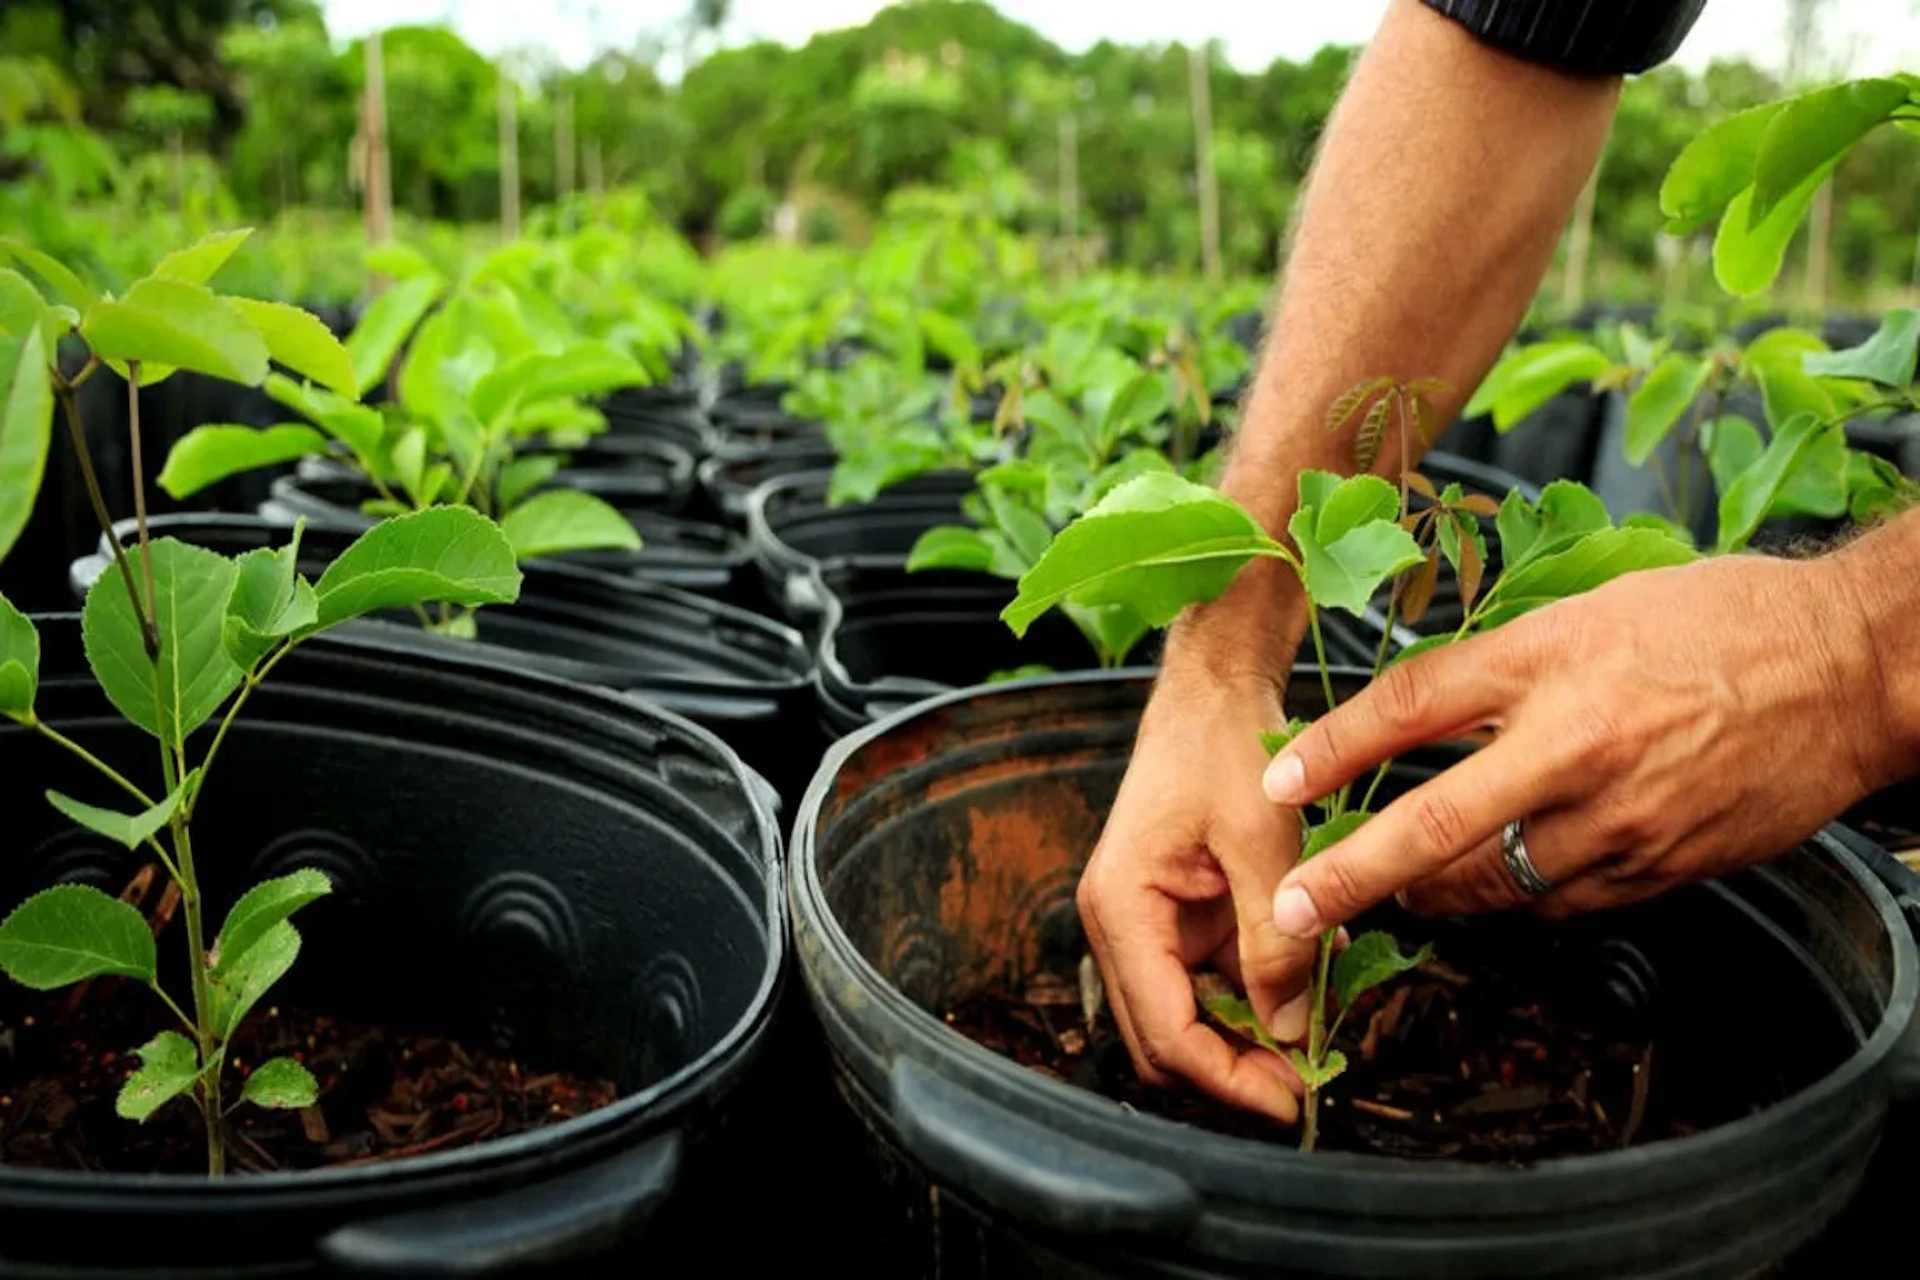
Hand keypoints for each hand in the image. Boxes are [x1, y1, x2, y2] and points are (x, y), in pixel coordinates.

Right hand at [1078, 660, 1314, 1121]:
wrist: (1213, 688)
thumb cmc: (1221, 743)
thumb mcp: (1260, 837)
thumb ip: (1274, 935)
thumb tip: (1289, 1028)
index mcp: (1120, 908)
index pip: (1165, 1032)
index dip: (1228, 1080)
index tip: (1293, 1101)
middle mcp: (1120, 923)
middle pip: (1167, 1039)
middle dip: (1235, 1071)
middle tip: (1309, 1085)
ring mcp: (1148, 921)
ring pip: (1192, 1017)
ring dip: (1250, 1037)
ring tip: (1319, 1037)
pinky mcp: (1179, 914)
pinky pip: (1214, 979)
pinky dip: (1258, 994)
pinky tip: (1308, 986)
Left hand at [1260, 552, 1896, 933]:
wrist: (1854, 667)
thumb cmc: (1721, 622)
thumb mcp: (1592, 611)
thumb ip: (1504, 668)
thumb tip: (1417, 714)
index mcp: (1552, 660)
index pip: (1410, 706)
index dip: (1330, 749)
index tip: (1275, 781)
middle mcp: (1577, 745)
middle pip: (1435, 824)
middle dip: (1350, 876)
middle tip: (1292, 908)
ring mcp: (1623, 817)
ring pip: (1496, 884)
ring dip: (1433, 896)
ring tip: (1392, 894)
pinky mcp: (1664, 867)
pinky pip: (1563, 903)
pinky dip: (1516, 902)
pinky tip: (1494, 891)